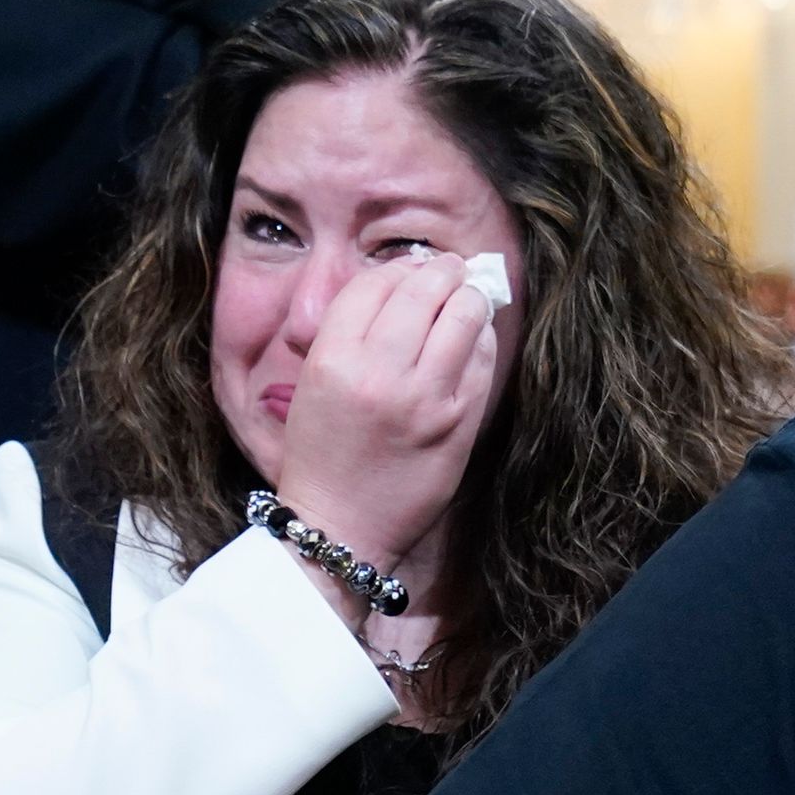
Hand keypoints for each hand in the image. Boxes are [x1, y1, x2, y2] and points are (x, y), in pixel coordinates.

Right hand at [269, 257, 501, 584]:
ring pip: (462, 314)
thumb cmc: (322, 457)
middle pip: (422, 289)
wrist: (340, 527)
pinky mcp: (460, 422)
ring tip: (466, 297)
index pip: (373, 283)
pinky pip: (482, 358)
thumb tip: (399, 286)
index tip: (410, 267)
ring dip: (467, 297)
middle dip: (440, 270)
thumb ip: (349, 336)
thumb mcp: (312, 386)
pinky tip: (473, 337)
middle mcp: (379, 373)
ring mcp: (425, 398)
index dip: (397, 267)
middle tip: (449, 269)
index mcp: (332, 360)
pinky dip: (481, 337)